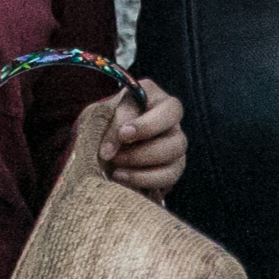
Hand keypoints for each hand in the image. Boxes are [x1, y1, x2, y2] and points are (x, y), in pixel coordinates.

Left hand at [96, 79, 186, 203]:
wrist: (101, 138)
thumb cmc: (104, 119)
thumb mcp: (102, 113)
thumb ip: (109, 124)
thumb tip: (110, 152)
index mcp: (156, 97)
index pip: (167, 109)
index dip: (147, 125)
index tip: (123, 135)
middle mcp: (171, 120)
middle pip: (177, 138)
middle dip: (144, 152)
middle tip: (116, 157)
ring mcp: (175, 144)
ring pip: (174, 159)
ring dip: (143, 168)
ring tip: (116, 170)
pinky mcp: (173, 167)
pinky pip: (169, 177)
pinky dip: (145, 181)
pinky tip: (123, 178)